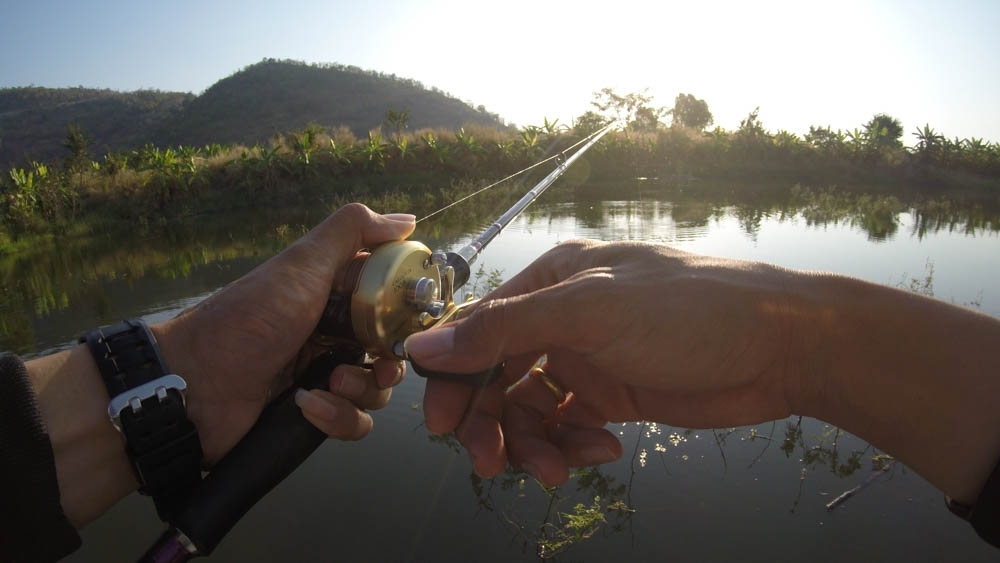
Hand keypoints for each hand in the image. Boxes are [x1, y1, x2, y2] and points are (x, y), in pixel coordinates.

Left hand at [154, 203, 415, 462]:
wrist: (194, 387)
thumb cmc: (249, 320)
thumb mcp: (301, 265)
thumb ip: (350, 232)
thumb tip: (407, 220)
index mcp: (333, 295)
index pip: (390, 300)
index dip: (406, 311)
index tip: (412, 319)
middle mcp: (333, 334)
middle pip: (391, 349)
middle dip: (388, 360)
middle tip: (377, 363)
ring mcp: (324, 376)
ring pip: (377, 389)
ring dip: (360, 389)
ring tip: (328, 384)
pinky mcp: (316, 416)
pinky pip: (354, 423)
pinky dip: (337, 417)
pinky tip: (307, 407)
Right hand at [405, 239, 804, 485]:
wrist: (784, 347)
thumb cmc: (694, 310)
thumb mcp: (591, 313)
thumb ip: (505, 331)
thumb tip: (425, 347)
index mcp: (550, 282)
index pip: (476, 331)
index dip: (453, 378)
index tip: (443, 424)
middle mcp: (562, 319)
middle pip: (497, 378)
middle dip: (491, 423)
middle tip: (491, 463)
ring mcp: (588, 360)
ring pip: (530, 411)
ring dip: (533, 445)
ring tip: (557, 470)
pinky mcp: (614, 396)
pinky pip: (568, 429)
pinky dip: (573, 447)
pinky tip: (603, 452)